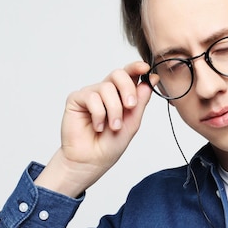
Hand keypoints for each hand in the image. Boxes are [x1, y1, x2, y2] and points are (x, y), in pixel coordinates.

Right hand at [35, 61, 152, 196]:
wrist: (92, 160)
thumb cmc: (111, 143)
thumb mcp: (133, 122)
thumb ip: (140, 100)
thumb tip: (151, 79)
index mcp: (121, 94)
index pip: (129, 74)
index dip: (136, 67)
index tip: (145, 68)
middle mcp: (106, 91)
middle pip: (118, 74)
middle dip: (127, 89)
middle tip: (130, 106)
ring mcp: (91, 94)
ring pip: (107, 88)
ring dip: (114, 110)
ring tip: (113, 126)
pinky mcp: (76, 99)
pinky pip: (91, 97)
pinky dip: (99, 114)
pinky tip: (97, 126)